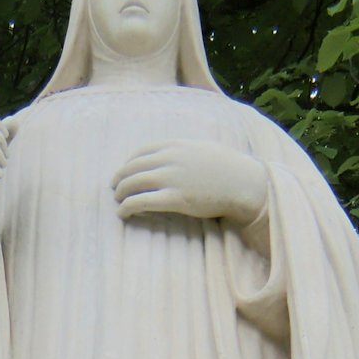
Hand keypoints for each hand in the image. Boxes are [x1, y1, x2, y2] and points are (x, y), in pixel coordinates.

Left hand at [112, 139, 267, 228]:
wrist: (244, 183)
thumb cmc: (228, 168)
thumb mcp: (203, 149)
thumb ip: (184, 151)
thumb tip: (171, 157)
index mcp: (176, 145)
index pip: (141, 151)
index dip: (128, 163)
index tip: (124, 171)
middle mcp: (169, 159)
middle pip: (133, 167)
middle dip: (120, 178)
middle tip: (115, 188)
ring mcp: (171, 178)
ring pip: (133, 184)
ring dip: (121, 193)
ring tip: (118, 201)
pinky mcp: (175, 199)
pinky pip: (141, 202)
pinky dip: (127, 207)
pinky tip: (123, 213)